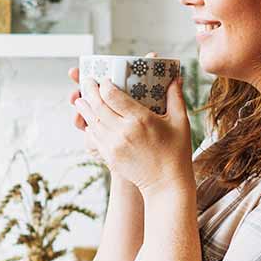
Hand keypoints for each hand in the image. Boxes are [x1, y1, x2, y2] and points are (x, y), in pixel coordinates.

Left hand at [73, 69, 194, 194]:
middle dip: (89, 91)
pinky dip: (89, 126)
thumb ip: (175, 97)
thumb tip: (176, 77)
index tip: (104, 79)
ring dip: (84, 108)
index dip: (104, 85)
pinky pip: (94, 137)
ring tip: (80, 99)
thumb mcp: (180, 122)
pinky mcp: (109, 156)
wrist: (166, 183)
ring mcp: (114, 145)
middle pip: (98, 105)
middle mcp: (123, 131)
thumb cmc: (176, 151)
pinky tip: (89, 120)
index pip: (112, 95)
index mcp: (140, 119)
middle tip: (87, 82)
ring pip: (92, 121)